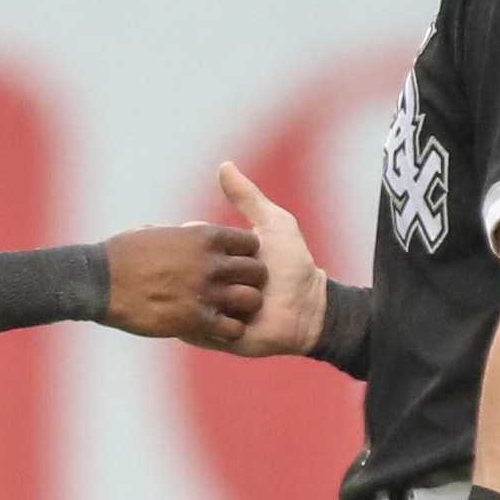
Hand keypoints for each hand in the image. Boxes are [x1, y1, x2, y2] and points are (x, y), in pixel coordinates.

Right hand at [98, 222, 264, 341]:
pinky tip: (214, 327)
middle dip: (248, 282)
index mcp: (205, 237)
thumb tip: (186, 232)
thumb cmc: (122, 255)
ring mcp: (206, 293)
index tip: (232, 265)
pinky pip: (233, 328)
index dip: (243, 256)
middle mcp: (212, 263)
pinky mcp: (197, 321)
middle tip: (232, 291)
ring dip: (242, 307)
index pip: (250, 244)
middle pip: (257, 272)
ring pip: (251, 300)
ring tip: (227, 311)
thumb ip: (181, 235)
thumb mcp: (157, 232)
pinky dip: (228, 330)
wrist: (99, 282)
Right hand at [200, 161, 325, 355]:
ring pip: (196, 296)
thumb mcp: (273, 225)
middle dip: (217, 272)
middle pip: (191, 269)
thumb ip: (248, 197)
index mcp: (213, 256)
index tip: (220, 245)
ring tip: (250, 299)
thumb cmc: (293, 266)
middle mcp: (205, 282)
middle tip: (238, 277)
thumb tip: (224, 165)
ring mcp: (205, 310)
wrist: (308, 312)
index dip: (205, 240)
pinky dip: (220, 319)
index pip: (192, 239)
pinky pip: (200, 325)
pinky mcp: (209, 334)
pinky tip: (240, 316)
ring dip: (226, 297)